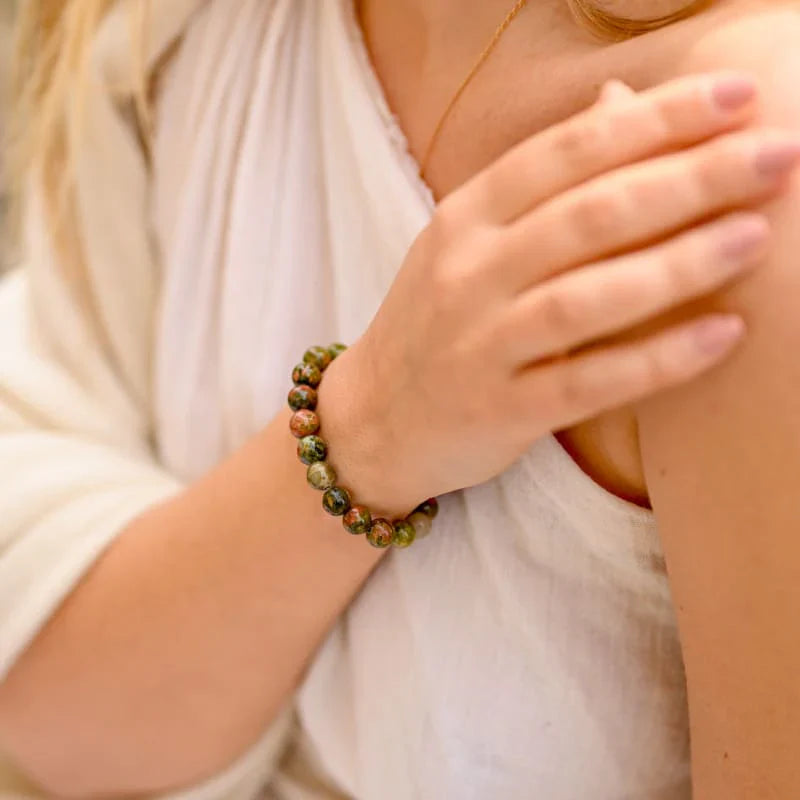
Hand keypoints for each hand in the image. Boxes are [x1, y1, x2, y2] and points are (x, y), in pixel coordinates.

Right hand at [323, 72, 798, 510]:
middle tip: (777, 153)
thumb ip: (541, 183)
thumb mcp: (468, 242)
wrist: (372, 419)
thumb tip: (622, 104)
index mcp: (464, 218)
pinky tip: (722, 335)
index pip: (566, 152)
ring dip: (677, 264)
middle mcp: (467, 273)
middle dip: (688, 178)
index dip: (654, 120)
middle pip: (587, 215)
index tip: (736, 96)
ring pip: (585, 296)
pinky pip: (586, 382)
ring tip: (756, 235)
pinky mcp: (498, 411)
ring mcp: (479, 345)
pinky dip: (656, 358)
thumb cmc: (433, 324)